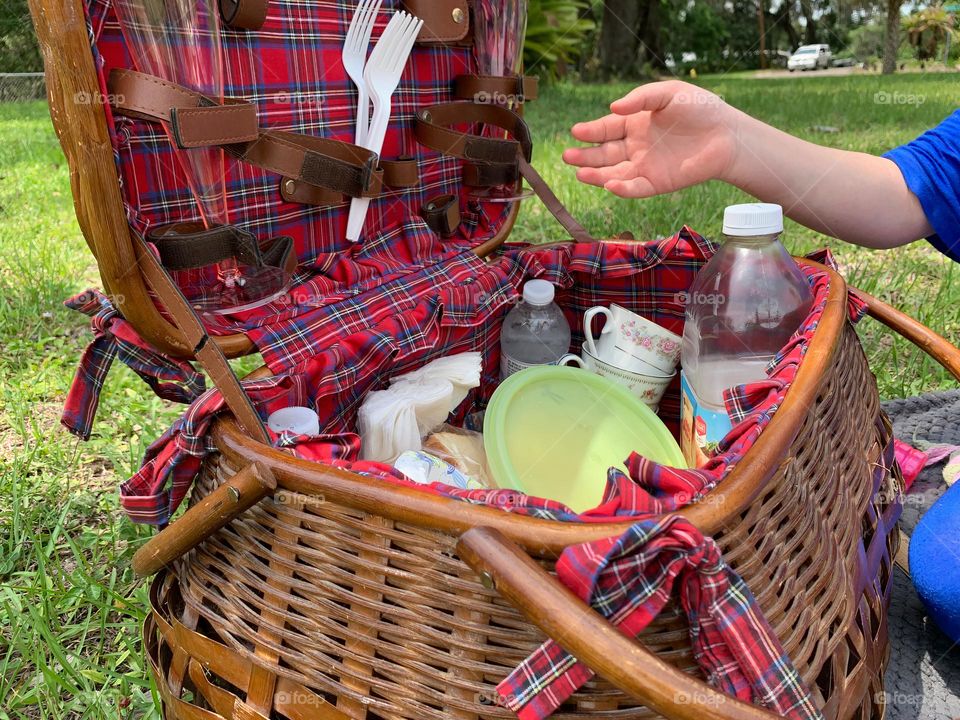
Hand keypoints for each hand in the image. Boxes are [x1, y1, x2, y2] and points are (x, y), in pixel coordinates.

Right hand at [562, 81, 740, 197]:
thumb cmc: (700, 109)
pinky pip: (635, 188)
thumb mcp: (668, 93)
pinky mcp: (657, 183)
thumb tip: (613, 107)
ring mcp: (645, 166)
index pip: (606, 129)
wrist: (727, 134)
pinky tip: (610, 184)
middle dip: (585, 156)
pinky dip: (622, 188)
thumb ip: (641, 98)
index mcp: (635, 123)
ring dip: (596, 175)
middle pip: (604, 153)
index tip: (575, 132)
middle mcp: (636, 146)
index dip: (590, 131)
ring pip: (614, 173)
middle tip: (567, 156)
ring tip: (579, 173)